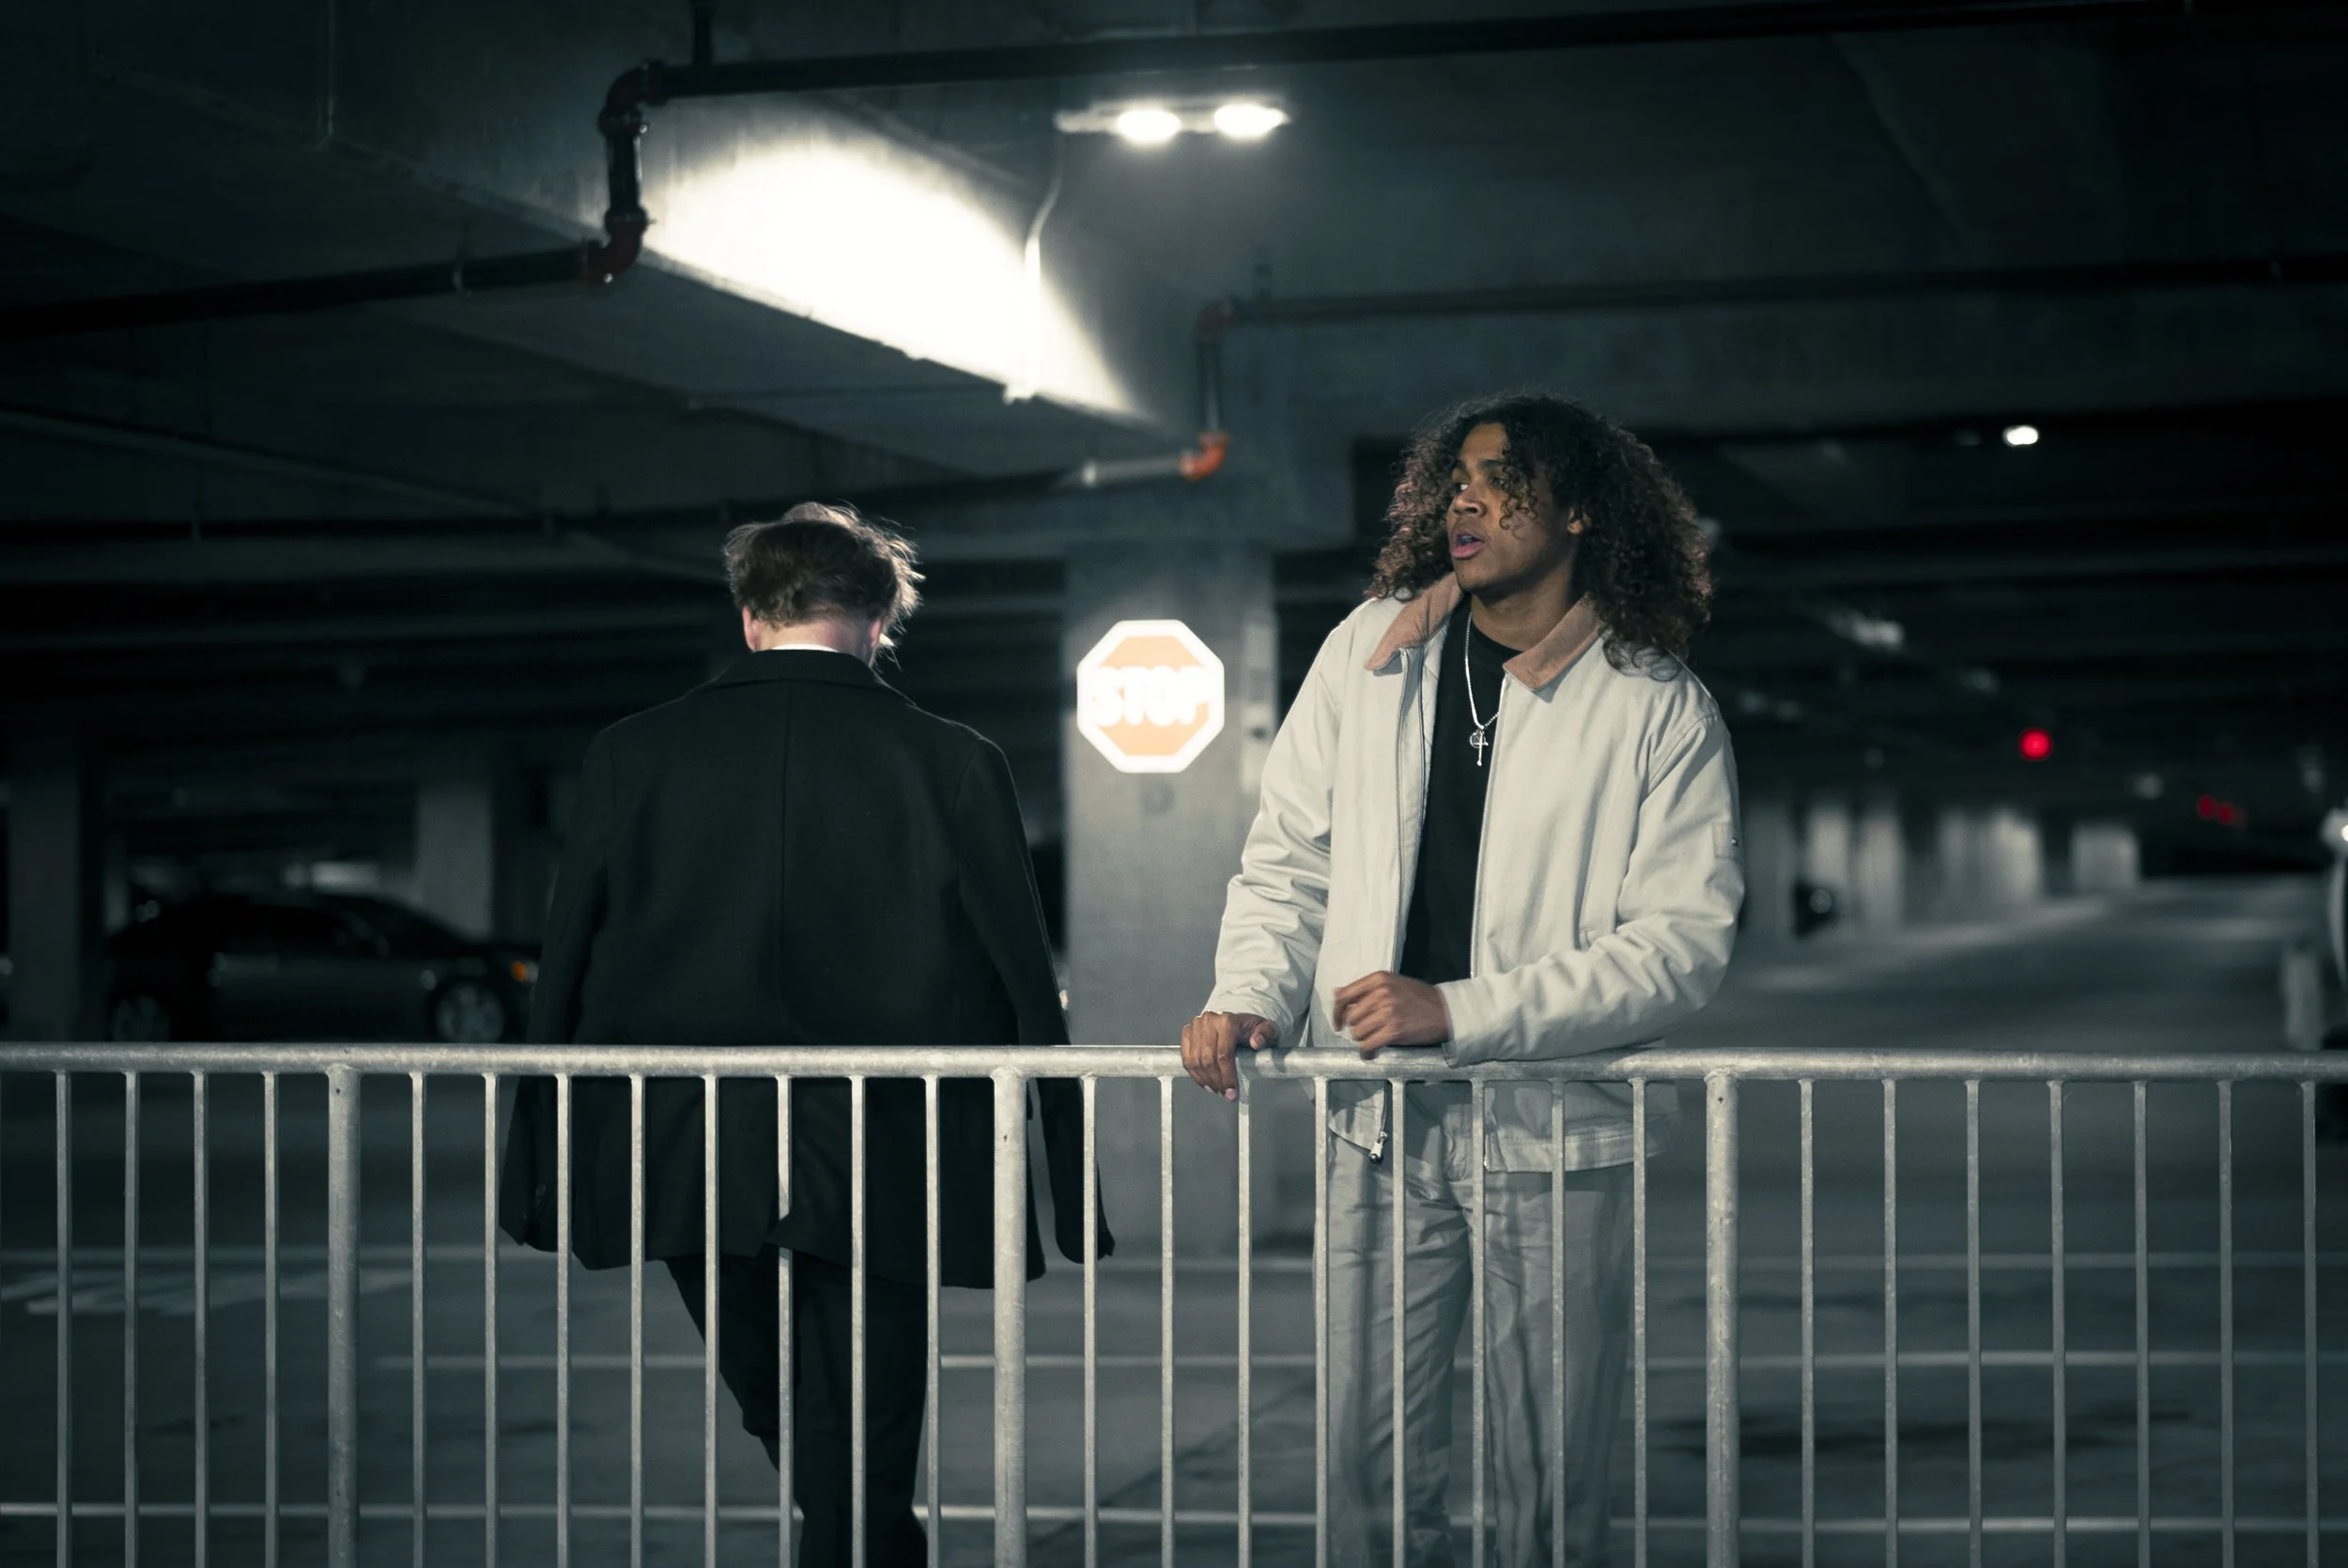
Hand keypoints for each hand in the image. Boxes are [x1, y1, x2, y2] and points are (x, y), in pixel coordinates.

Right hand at [1180, 1012, 1277, 1100]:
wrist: (1237, 1020)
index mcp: (1227, 1021)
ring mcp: (1196, 1026)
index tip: (1232, 1092)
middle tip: (1225, 1094)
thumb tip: (1256, 1043)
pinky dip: (1194, 1074)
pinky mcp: (1188, 1032)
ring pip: (1195, 1060)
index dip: (1227, 1076)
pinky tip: (1205, 1082)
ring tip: (1216, 1090)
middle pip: (1207, 1059)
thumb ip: (1265, 1035)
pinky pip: (1186, 1058)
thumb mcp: (1267, 1029)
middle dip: (1216, 1081)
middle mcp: (1209, 1021)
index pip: (1223, 1054)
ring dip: (1205, 1080)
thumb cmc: (1252, 1028)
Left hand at [1331, 972, 1450, 1053]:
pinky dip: (1368, 1052)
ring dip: (1363, 1040)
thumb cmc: (1419, 997)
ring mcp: (1388, 1012)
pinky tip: (1373, 1052)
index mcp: (1378, 979)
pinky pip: (1368, 1045)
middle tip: (1367, 1032)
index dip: (1337, 1012)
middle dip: (1356, 1028)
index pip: (1344, 995)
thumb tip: (1337, 993)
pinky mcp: (1394, 1030)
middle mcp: (1381, 993)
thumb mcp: (1392, 983)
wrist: (1446, 1011)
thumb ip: (1366, 989)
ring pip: (1358, 1033)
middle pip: (1351, 1017)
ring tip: (1374, 1039)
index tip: (1338, 1023)